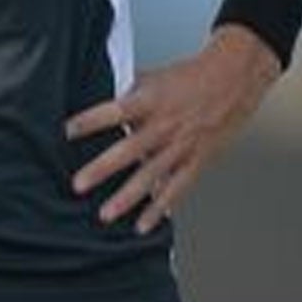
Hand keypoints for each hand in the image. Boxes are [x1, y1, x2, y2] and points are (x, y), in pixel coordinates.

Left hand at [66, 26, 280, 233]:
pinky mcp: (197, 160)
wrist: (234, 79)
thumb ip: (126, 94)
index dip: (91, 120)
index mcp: (151, 101)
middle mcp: (165, 125)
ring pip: (151, 176)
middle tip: (79, 184)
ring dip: (127, 197)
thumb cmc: (190, 77)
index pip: (116, 110)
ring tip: (106, 214)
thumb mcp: (153, 78)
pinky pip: (176, 188)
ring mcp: (181, 146)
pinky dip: (160, 208)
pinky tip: (143, 224)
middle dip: (102, 168)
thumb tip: (97, 100)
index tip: (67, 131)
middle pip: (129, 149)